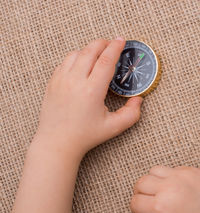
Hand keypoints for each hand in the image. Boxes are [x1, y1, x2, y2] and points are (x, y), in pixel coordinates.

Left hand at [35, 37, 142, 157]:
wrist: (57, 142)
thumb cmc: (84, 136)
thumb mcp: (113, 128)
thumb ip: (131, 114)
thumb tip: (138, 100)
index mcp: (91, 91)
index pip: (106, 60)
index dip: (115, 47)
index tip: (121, 40)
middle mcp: (74, 81)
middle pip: (90, 51)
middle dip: (102, 43)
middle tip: (111, 44)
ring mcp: (61, 81)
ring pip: (75, 53)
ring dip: (88, 50)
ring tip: (97, 55)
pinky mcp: (52, 83)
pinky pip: (64, 62)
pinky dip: (75, 58)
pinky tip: (81, 65)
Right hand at [128, 166, 199, 212]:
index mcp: (160, 208)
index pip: (134, 202)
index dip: (137, 208)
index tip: (144, 212)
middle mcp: (167, 189)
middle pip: (140, 183)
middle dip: (141, 193)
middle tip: (151, 201)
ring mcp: (178, 178)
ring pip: (152, 171)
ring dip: (152, 181)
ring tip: (161, 191)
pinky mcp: (188, 171)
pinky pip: (169, 168)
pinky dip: (168, 176)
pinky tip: (175, 187)